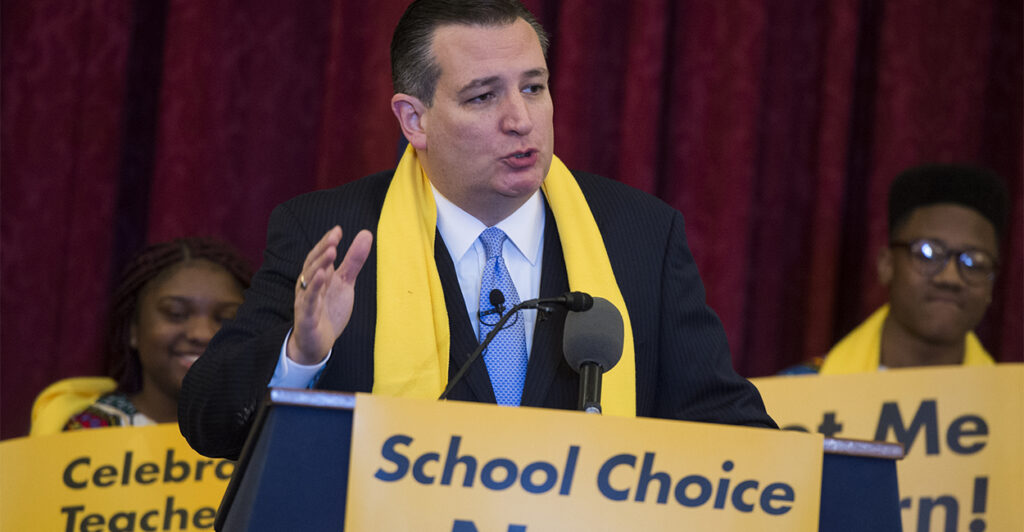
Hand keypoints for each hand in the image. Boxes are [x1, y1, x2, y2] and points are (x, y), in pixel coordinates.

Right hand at [287, 226, 372, 364]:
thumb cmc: (328, 310)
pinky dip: (313, 288)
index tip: (338, 230)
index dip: (327, 242)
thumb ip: (353, 261)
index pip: (319, 255)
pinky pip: (309, 301)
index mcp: (317, 276)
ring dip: (320, 264)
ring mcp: (306, 300)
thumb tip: (366, 234)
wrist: (316, 343)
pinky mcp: (307, 317)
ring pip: (310, 279)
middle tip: (335, 237)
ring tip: (331, 251)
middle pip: (313, 264)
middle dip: (323, 249)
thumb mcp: (345, 283)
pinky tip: (321, 276)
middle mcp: (308, 285)